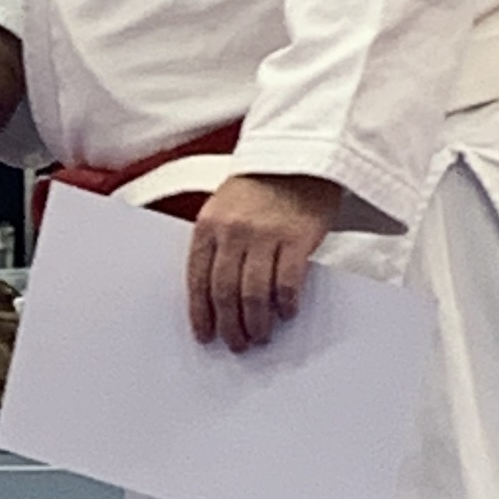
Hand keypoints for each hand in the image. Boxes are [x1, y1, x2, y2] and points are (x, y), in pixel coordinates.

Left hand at [188, 173, 342, 351]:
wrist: (300, 156)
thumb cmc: (262, 185)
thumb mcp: (224, 208)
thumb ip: (217, 244)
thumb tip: (214, 293)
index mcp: (208, 224)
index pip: (197, 279)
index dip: (200, 312)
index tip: (205, 334)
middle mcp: (233, 231)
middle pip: (225, 291)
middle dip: (229, 324)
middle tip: (236, 343)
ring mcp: (265, 234)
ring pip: (254, 293)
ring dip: (257, 321)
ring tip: (260, 335)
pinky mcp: (296, 237)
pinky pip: (288, 281)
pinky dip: (285, 303)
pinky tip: (287, 312)